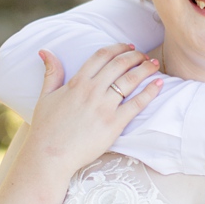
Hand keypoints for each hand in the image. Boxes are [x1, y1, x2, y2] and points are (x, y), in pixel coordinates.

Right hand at [20, 45, 164, 180]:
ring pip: (130, 80)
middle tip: (143, 56)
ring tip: (153, 65)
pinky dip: (150, 92)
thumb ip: (51, 73)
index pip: (102, 56)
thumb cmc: (46, 128)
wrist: (50, 155)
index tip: (128, 47)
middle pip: (119, 64)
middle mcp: (92, 91)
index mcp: (77, 83)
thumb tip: (46, 51)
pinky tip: (158, 84)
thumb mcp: (46, 97)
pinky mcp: (114, 124)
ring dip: (145, 69)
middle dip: (135, 56)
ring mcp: (104, 107)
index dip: (118, 48)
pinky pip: (137, 104)